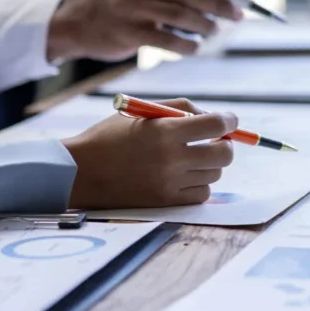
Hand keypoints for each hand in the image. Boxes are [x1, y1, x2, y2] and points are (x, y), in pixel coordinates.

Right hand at [47, 0, 246, 61]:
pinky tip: (196, 47)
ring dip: (204, 24)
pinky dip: (186, 44)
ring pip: (178, 13)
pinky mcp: (123, 30)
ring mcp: (125, 3)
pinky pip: (164, 38)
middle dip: (218, 2)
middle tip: (236, 15)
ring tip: (216, 30)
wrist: (80, 21)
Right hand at [60, 99, 236, 207]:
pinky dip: (200, 184)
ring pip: (214, 174)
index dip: (230, 121)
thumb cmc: (110, 137)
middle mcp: (171, 158)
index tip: (230, 121)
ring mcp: (170, 183)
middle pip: (224, 153)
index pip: (216, 125)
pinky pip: (202, 194)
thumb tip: (216, 117)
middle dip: (226, 144)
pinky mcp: (165, 202)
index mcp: (165, 131)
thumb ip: (181, 108)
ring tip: (192, 158)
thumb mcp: (142, 111)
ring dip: (210, 164)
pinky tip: (186, 176)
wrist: (79, 172)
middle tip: (217, 140)